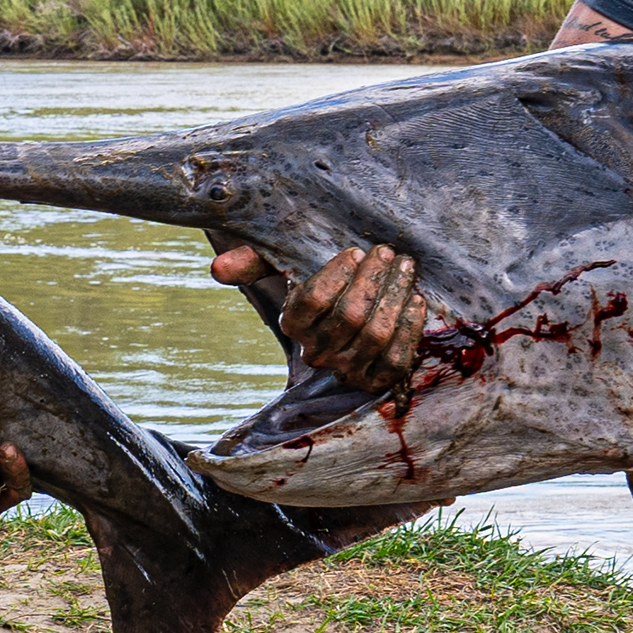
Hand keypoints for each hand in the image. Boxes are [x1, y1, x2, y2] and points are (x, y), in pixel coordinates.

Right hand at [210, 242, 423, 393]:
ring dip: (394, 297)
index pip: (311, 304)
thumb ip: (253, 261)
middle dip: (373, 280)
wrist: (351, 311)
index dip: (335, 277)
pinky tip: (415, 300)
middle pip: (349, 318)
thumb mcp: (285, 264)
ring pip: (375, 336)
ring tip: (405, 267)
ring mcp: (348, 370)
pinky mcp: (377, 381)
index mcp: (293, 324)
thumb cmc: (318, 278)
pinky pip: (397, 359)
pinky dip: (409, 329)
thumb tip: (217, 268)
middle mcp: (317, 353)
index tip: (354, 251)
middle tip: (387, 251)